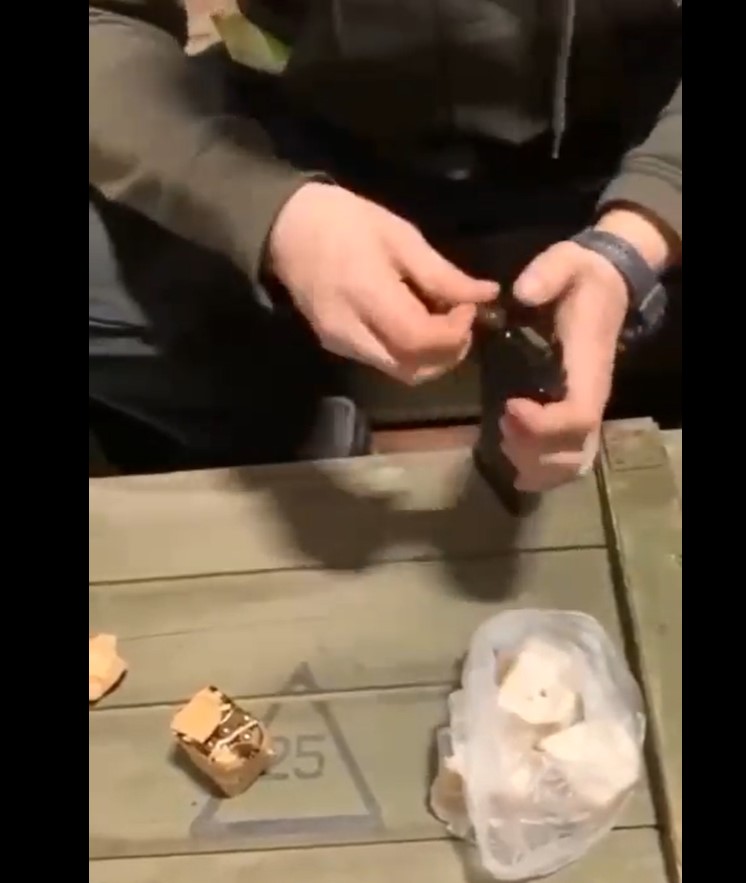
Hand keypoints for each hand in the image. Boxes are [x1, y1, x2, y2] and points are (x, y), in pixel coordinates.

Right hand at [268, 182, 497, 383]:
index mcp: (367, 296)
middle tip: (461, 321)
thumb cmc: (346, 222)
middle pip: (413, 369)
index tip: (470, 307)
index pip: (421, 340)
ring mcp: (341, 344)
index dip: (455, 332)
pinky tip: (414, 322)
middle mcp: (351, 332)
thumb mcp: (401, 236)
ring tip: (440, 321)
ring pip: (400, 372)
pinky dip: (409, 352)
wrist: (287, 228)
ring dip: (430, 356)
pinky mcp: (336, 347)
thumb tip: (486, 295)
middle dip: (448, 353)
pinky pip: (383, 361)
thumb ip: (443, 274)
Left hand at [501, 208, 674, 491]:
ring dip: (535, 465)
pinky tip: (512, 458)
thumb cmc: (581, 277)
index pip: (579, 414)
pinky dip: (540, 470)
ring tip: (503, 440)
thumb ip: (546, 274)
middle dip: (534, 451)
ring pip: (571, 461)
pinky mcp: (571, 413)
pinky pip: (565, 458)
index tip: (510, 407)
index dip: (545, 424)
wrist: (605, 281)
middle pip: (575, 450)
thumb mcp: (566, 262)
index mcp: (589, 366)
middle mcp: (591, 394)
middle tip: (501, 425)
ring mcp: (584, 407)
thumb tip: (522, 292)